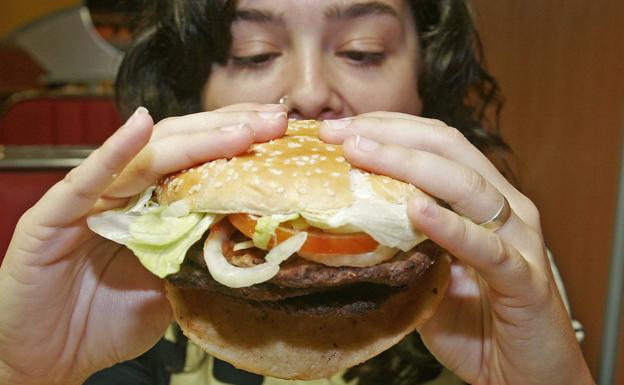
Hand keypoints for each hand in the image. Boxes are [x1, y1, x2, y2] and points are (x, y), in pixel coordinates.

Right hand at [0, 104, 287, 384]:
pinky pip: (86, 180)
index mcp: (151, 204)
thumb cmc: (105, 321)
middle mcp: (123, 192)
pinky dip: (113, 152)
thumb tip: (250, 238)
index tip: (281, 133)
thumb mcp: (169, 286)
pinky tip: (139, 128)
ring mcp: (89, 199)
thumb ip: (197, 256)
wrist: (49, 358)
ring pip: (144, 157)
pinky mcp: (53, 216)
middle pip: (179, 147)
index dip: (238, 143)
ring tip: (238, 129)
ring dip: (193, 139)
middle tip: (274, 120)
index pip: (199, 161)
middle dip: (228, 130)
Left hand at [320, 112, 594, 384]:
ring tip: (362, 153)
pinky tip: (417, 210)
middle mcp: (505, 209)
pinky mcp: (526, 281)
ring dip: (409, 165)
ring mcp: (520, 241)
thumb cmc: (475, 322)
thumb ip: (402, 241)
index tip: (338, 128)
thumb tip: (346, 217)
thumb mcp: (427, 271)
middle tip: (338, 133)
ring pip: (467, 185)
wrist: (524, 376)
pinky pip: (487, 249)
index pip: (435, 143)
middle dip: (388, 135)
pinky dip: (451, 227)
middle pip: (448, 148)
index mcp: (482, 200)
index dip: (387, 128)